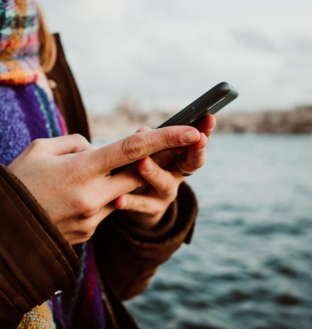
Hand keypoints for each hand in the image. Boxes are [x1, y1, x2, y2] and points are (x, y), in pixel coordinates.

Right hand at [8, 127, 200, 244]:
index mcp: (80, 170)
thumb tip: (97, 150)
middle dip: (158, 162)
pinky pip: (105, 210)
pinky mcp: (88, 234)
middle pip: (139, 175)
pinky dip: (101, 197)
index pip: (132, 150)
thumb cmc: (15, 183)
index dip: (166, 139)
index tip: (193, 131)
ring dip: (118, 180)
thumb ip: (76, 144)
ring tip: (86, 173)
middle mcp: (92, 197)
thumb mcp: (40, 149)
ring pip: (122, 194)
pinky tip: (74, 195)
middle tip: (173, 147)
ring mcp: (92, 219)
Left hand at [115, 115, 214, 229]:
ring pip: (165, 184)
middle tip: (197, 139)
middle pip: (191, 164)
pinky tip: (119, 199)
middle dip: (195, 151)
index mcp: (178, 157)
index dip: (204, 131)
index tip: (210, 118)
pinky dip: (131, 202)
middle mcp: (177, 175)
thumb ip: (147, 139)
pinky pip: (141, 205)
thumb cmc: (142, 168)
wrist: (136, 204)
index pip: (195, 142)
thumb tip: (145, 132)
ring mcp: (166, 194)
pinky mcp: (151, 210)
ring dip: (155, 173)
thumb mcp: (148, 151)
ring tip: (143, 163)